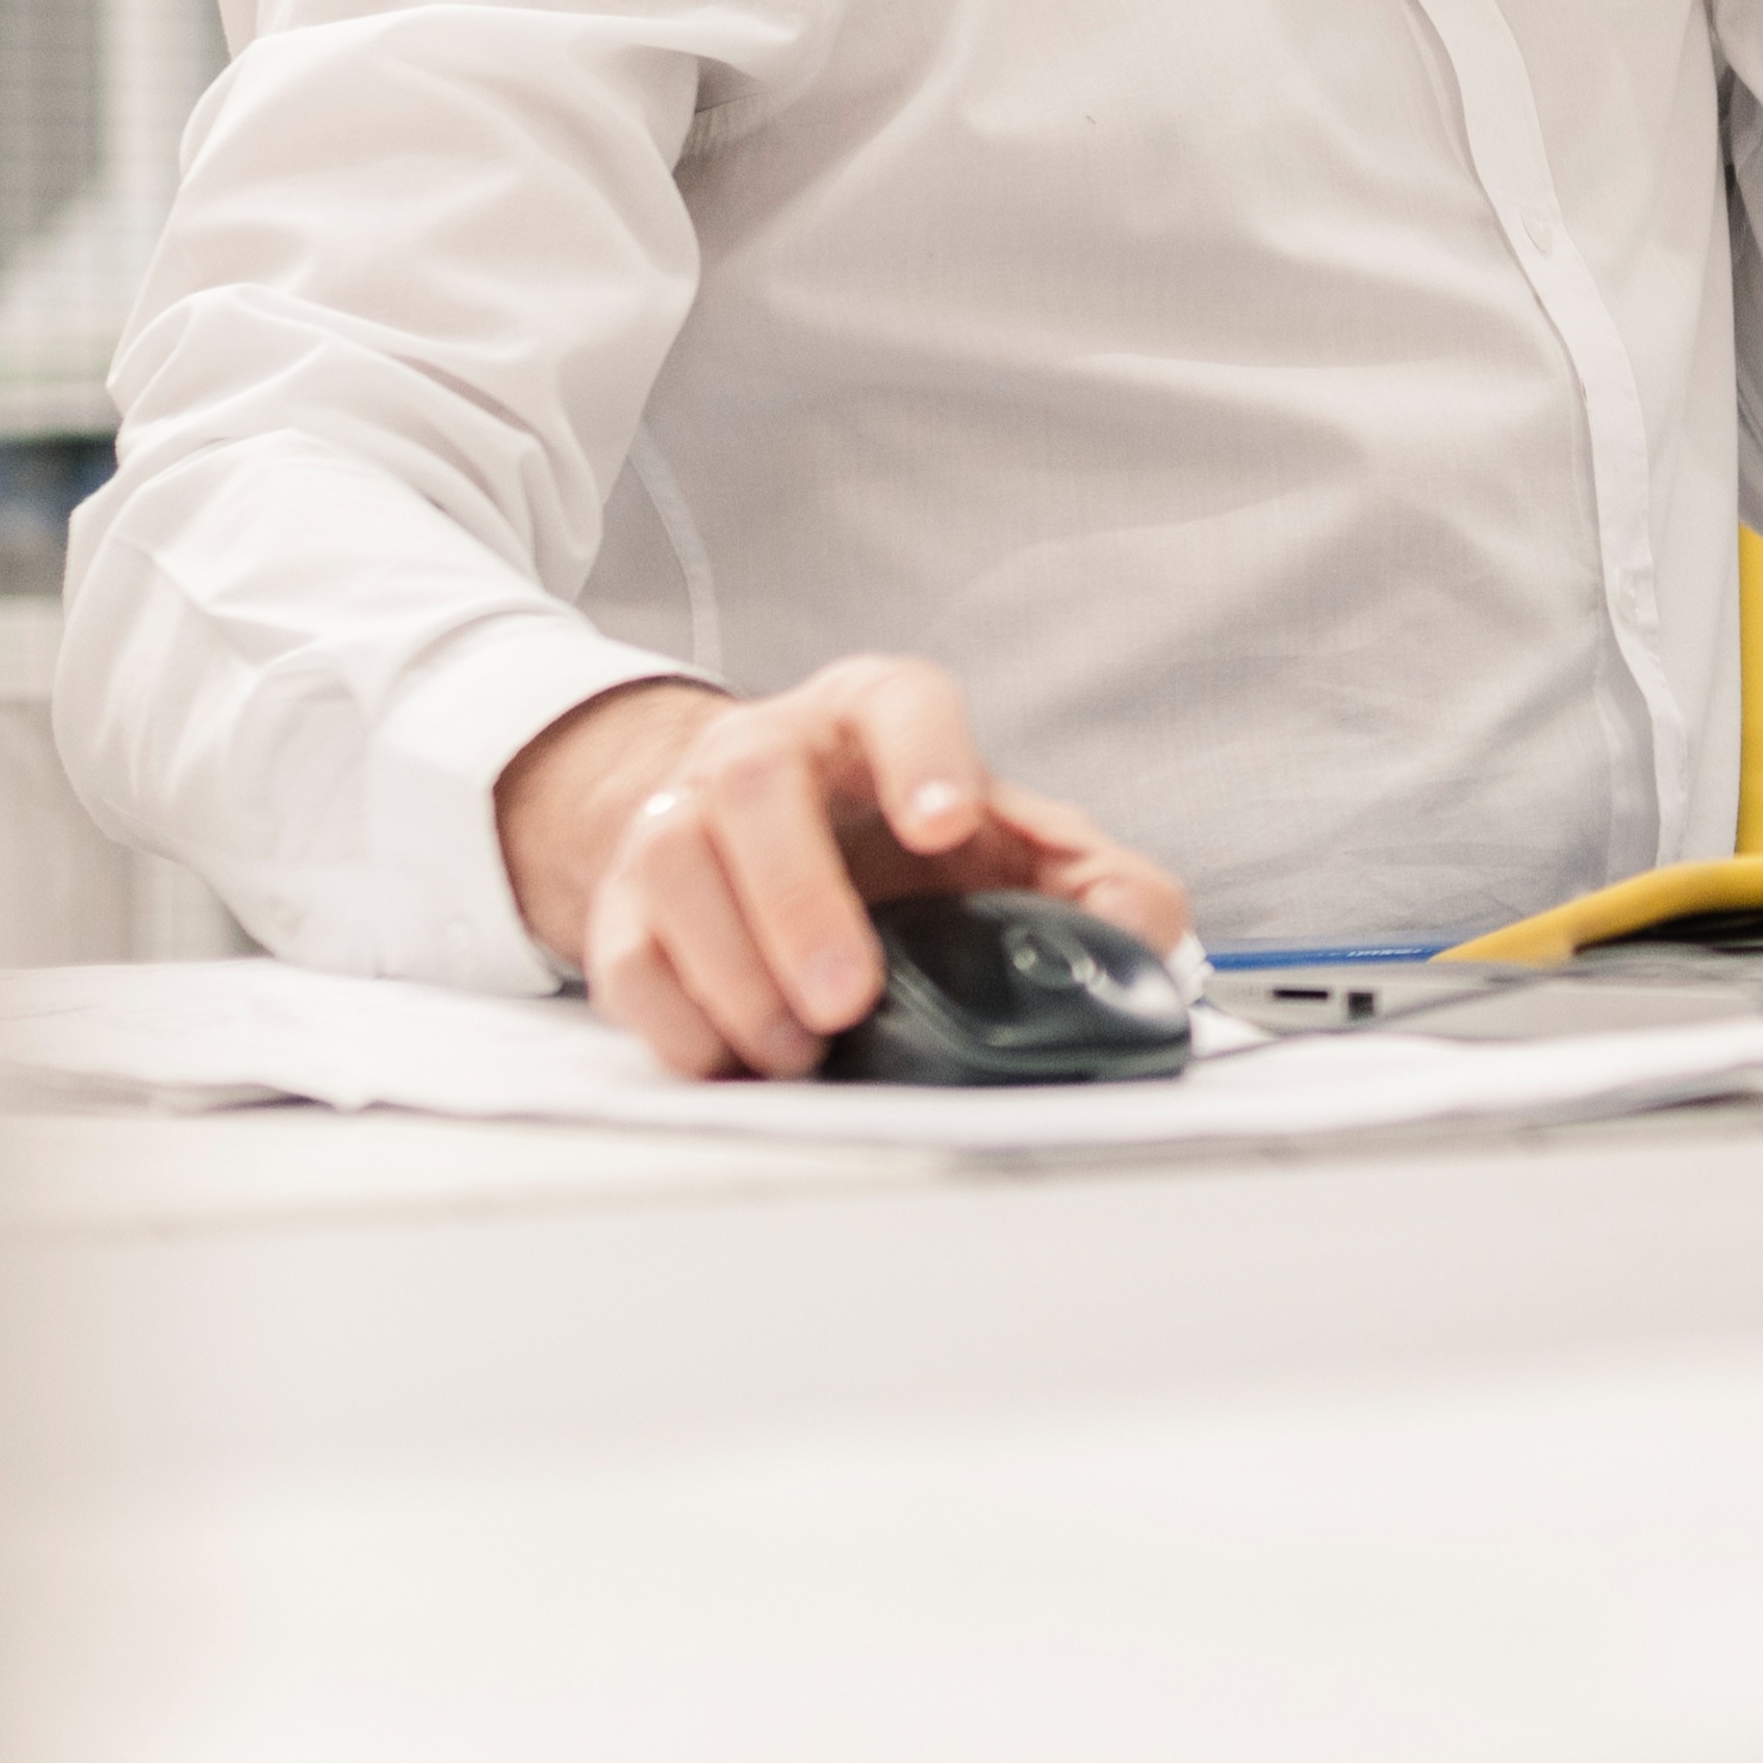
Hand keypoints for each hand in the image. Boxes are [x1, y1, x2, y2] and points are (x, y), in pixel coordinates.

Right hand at [490, 655, 1193, 1078]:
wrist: (773, 848)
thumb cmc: (908, 849)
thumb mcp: (1020, 850)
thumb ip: (1101, 887)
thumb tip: (1138, 937)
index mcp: (875, 717)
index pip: (900, 701)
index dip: (922, 755)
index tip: (947, 823)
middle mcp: (766, 751)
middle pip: (754, 784)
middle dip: (798, 898)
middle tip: (850, 997)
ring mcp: (681, 818)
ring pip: (672, 862)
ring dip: (734, 971)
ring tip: (803, 1046)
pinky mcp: (628, 903)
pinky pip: (624, 954)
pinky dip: (676, 1021)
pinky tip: (735, 1060)